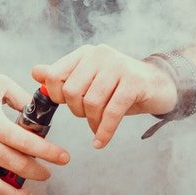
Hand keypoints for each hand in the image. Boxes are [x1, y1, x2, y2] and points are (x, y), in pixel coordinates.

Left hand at [32, 44, 177, 148]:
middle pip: (72, 91)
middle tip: (88, 116)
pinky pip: (111, 112)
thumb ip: (63, 75)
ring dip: (93, 122)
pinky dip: (104, 131)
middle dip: (77, 111)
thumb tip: (35, 72)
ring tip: (98, 126)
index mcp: (86, 53)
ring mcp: (118, 66)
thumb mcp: (91, 79)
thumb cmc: (120, 85)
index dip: (56, 96)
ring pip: (91, 103)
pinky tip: (101, 141)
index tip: (68, 105)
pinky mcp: (134, 82)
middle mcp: (100, 54)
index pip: (54, 75)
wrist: (160, 85)